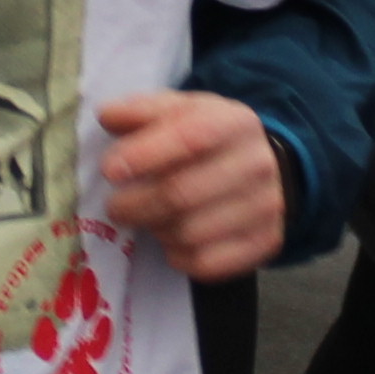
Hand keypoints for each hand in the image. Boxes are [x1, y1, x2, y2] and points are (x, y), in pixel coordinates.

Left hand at [101, 91, 285, 282]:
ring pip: (189, 234)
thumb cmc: (209, 140)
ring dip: (155, 230)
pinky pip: (205, 263)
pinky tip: (172, 239)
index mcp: (235, 123)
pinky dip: (177, 256)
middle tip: (115, 207)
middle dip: (135, 205)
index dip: (144, 156)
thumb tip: (108, 116)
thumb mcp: (181, 112)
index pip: (189, 139)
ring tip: (149, 219)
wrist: (266, 168)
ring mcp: (265, 207)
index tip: (110, 171)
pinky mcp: (265, 243)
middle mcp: (257, 165)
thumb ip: (141, 111)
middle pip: (181, 194)